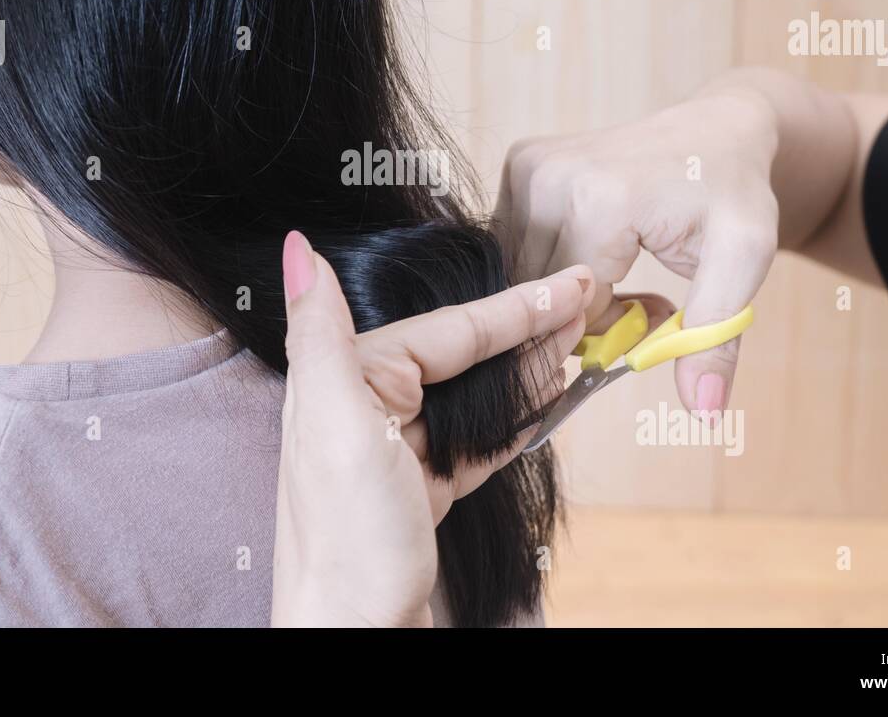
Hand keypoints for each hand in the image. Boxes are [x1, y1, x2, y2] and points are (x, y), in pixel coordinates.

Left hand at [271, 230, 591, 626]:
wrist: (354, 640)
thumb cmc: (346, 542)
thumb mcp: (333, 425)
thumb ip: (321, 331)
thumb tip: (297, 247)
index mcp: (349, 380)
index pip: (449, 329)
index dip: (516, 307)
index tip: (574, 284)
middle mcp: (365, 408)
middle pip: (463, 356)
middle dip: (528, 331)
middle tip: (590, 307)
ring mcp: (394, 452)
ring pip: (474, 396)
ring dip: (527, 370)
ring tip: (579, 346)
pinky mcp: (417, 492)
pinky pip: (475, 442)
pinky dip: (513, 423)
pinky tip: (545, 406)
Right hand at [494, 89, 779, 414]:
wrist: (719, 128)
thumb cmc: (733, 193)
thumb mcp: (742, 264)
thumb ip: (713, 337)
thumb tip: (705, 413)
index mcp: (599, 202)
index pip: (576, 312)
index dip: (616, 327)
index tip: (658, 310)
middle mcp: (550, 178)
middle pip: (545, 295)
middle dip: (588, 312)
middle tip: (641, 292)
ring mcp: (528, 167)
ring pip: (527, 275)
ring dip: (568, 289)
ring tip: (622, 266)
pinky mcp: (520, 164)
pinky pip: (519, 245)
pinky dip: (552, 259)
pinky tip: (595, 243)